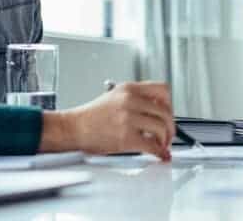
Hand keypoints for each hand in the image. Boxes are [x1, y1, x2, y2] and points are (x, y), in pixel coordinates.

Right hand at [39, 81, 174, 159]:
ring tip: (161, 145)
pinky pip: (152, 145)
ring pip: (161, 127)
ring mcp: (128, 118)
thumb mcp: (114, 97)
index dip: (169, 104)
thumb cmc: (90, 117)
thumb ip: (136, 100)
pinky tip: (158, 154)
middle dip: (170, 126)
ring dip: (165, 139)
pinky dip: (159, 152)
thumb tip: (157, 113)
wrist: (72, 128)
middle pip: (165, 111)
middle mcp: (130, 100)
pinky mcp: (126, 137)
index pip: (162, 90)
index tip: (169, 114)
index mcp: (129, 89)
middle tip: (168, 135)